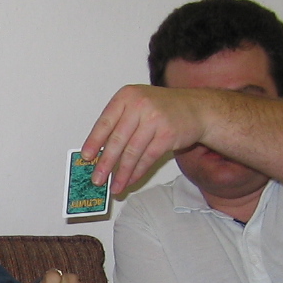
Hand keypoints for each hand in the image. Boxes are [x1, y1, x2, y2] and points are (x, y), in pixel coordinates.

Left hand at [80, 85, 207, 197]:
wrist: (196, 108)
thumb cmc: (162, 108)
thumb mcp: (137, 104)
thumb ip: (119, 122)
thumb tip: (100, 151)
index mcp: (127, 96)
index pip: (105, 122)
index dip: (94, 142)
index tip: (86, 157)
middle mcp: (139, 105)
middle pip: (117, 139)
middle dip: (105, 163)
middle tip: (97, 178)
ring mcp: (154, 120)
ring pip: (132, 152)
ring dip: (121, 173)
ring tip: (114, 186)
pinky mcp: (167, 135)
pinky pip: (147, 158)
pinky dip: (137, 172)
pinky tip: (130, 180)